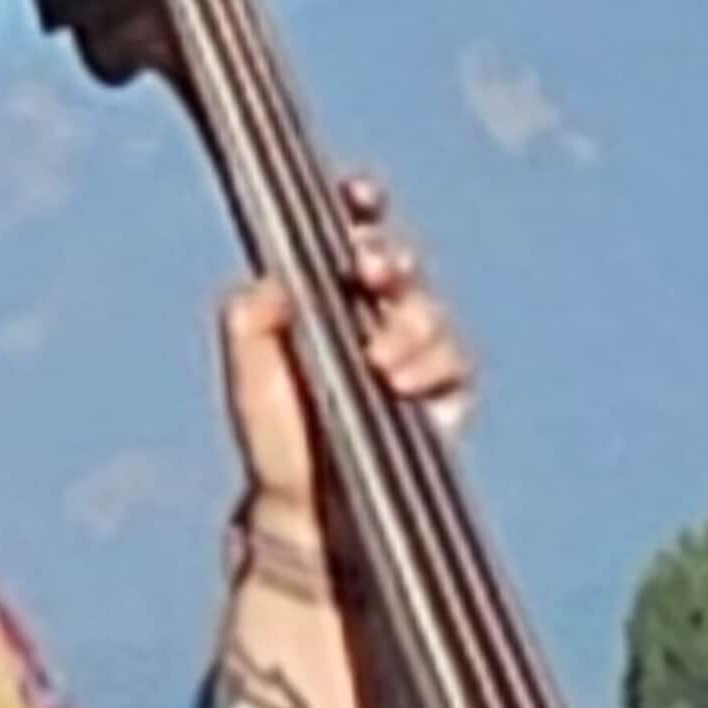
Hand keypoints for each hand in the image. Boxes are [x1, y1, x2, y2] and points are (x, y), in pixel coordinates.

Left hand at [223, 168, 476, 530]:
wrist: (306, 511)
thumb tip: (269, 282)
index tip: (358, 196)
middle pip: (398, 263)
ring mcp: (412, 353)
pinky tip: (405, 386)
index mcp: (327, 296)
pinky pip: (457, 364)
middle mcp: (374, 316)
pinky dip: (435, 368)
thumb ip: (250, 324)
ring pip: (430, 311)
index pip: (351, 233)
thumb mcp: (250, 379)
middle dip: (389, 258)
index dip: (361, 205)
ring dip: (409, 325)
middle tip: (367, 272)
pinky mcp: (443, 395)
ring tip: (379, 360)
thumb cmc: (277, 439)